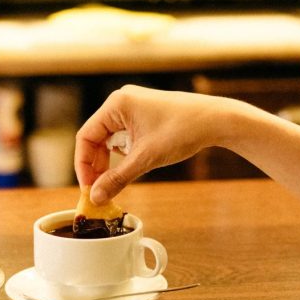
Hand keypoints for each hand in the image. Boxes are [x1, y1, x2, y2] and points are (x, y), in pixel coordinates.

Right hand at [74, 85, 217, 202]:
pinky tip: (131, 167)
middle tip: (100, 190)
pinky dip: (124, 155)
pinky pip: (124, 137)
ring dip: (110, 162)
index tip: (88, 187)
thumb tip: (96, 197)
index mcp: (116, 104)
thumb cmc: (183, 131)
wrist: (216, 120)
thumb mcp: (146, 158)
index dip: (84, 165)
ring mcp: (133, 107)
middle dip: (96, 166)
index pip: (86, 136)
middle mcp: (121, 101)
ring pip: (110, 140)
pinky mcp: (145, 115)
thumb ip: (117, 178)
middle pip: (96, 138)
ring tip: (115, 182)